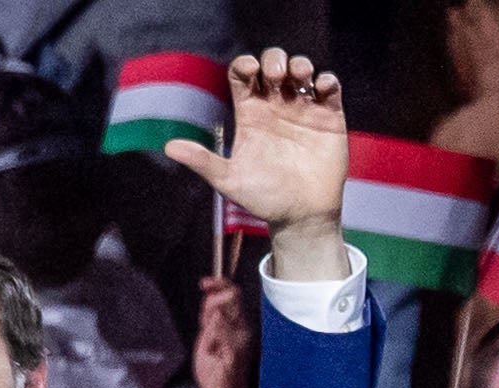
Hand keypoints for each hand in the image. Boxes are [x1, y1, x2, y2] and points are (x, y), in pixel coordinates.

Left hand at [165, 52, 347, 279]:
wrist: (300, 215)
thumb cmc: (263, 198)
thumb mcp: (229, 179)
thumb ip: (202, 161)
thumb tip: (169, 148)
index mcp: (250, 114)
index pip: (243, 76)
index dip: (245, 65)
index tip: (250, 71)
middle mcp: (275, 107)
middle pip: (272, 65)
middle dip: (274, 60)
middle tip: (276, 75)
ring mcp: (303, 110)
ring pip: (301, 71)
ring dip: (300, 64)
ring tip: (299, 77)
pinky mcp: (328, 117)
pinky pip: (329, 88)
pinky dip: (326, 80)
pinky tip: (320, 88)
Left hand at [193, 278, 257, 387]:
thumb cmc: (217, 373)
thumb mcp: (207, 341)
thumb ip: (208, 322)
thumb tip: (208, 300)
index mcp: (237, 324)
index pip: (232, 293)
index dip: (218, 283)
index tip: (204, 283)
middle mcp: (244, 328)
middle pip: (233, 295)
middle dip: (212, 296)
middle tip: (203, 316)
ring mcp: (242, 340)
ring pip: (226, 310)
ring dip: (209, 318)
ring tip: (209, 341)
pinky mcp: (236, 353)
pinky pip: (225, 332)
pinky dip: (216, 327)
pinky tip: (211, 335)